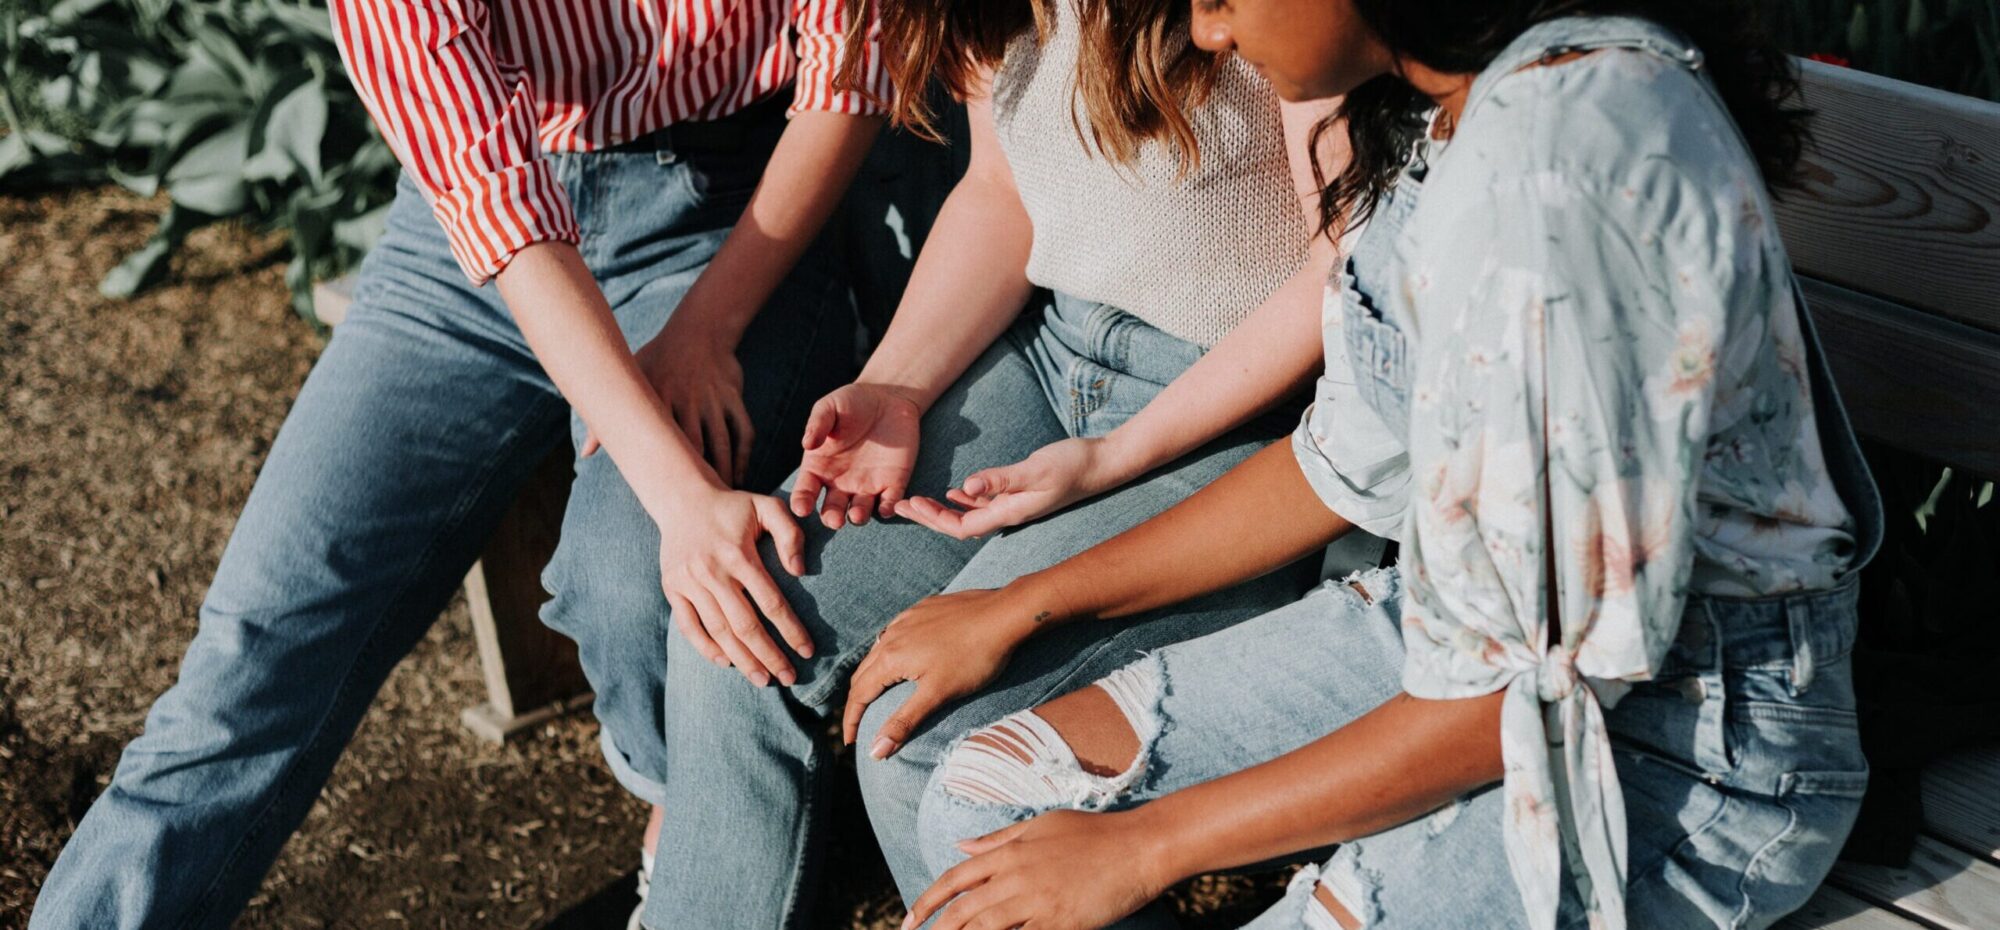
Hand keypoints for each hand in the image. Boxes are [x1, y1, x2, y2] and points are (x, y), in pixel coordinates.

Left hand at [584, 319, 751, 486]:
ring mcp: (713, 399)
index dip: (666, 474)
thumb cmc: (658, 358)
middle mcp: (688, 400)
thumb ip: (605, 419)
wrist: (699, 329)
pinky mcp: (734, 397)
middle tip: (697, 509)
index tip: (666, 502)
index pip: (662, 443)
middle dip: (699, 479)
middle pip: (695, 448)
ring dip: (724, 472)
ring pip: (723, 443)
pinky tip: (739, 474)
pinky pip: (744, 431)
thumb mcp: (631, 377)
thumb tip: (585, 454)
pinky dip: (743, 455)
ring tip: (721, 498)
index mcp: (659, 399)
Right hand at [658, 487, 812, 685]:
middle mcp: (713, 571)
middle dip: (769, 655)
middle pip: (745, 625)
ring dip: (742, 659)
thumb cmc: (734, 507)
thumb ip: (790, 534)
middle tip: (789, 677)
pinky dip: (706, 648)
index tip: (807, 651)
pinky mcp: (673, 588)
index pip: (771, 602)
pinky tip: (726, 663)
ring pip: (718, 631)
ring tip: (762, 679)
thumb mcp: (767, 507)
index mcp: (739, 554)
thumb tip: (799, 572)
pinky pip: (688, 626)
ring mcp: (689, 582)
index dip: (791, 630)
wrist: (683, 499)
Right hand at [790, 382, 923, 528]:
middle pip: (832, 509)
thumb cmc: (852, 402)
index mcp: (820, 467)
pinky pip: (890, 502)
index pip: (806, 490)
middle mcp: (840, 483)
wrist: (887, 398)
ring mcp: (867, 486)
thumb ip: (818, 424)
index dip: (802, 501)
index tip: (801, 508)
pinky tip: (887, 507)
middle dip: (832, 518)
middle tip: (834, 520)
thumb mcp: (831, 407)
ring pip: (860, 511)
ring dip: (858, 516)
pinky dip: (889, 508)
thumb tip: (807, 443)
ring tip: (856, 515)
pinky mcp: (893, 483)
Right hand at [842, 587, 1043, 757]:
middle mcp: (892, 634)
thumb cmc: (974, 657)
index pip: (859, 693)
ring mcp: (907, 618)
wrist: (1004, 614)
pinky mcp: (923, 609)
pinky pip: (895, 633)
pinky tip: (902, 657)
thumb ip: (904, 722)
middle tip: (858, 723)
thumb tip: (874, 751)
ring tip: (875, 694)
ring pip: (878, 650)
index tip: (849, 741)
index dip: (851, 720)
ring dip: (872, 675)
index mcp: (891, 657)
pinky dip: (889, 652)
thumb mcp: (938, 694)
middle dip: (857, 699)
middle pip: (863, 672)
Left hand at [894, 436, 1120, 539]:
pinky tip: (955, 491)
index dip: (933, 519)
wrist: (1103, 464)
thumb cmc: (1073, 465)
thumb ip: (1001, 479)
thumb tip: (965, 488)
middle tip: (900, 505)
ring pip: (970, 515)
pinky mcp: (1021, 495)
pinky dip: (965, 499)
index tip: (909, 505)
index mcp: (1009, 513)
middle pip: (959, 525)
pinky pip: (985, 504)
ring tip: (917, 501)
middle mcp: (1009, 514)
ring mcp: (1015, 507)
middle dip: (929, 517)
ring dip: (943, 510)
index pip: (961, 527)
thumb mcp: (1035, 469)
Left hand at [903, 810, 1173, 929]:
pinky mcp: (1061, 923)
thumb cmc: (1093, 833)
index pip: (956, 878)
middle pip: (964, 910)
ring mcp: (1039, 902)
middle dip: (938, 928)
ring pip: (987, 928)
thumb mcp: (1041, 825)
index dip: (928, 899)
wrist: (1139, 846)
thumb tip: (960, 845)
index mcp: (1010, 851)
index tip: (910, 918)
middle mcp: (1017, 877)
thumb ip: (998, 838)